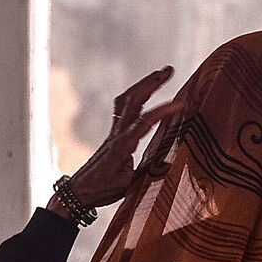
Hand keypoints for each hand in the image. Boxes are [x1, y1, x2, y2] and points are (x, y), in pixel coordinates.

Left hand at [48, 65, 182, 219]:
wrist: (79, 191)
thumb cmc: (103, 190)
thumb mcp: (129, 185)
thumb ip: (147, 171)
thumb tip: (169, 162)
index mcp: (123, 146)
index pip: (145, 122)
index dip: (163, 111)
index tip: (181, 103)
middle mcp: (117, 133)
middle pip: (134, 100)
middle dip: (152, 83)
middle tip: (169, 70)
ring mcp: (114, 131)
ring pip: (127, 100)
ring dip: (143, 84)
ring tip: (159, 74)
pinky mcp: (113, 133)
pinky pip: (122, 107)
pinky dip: (134, 95)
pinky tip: (142, 92)